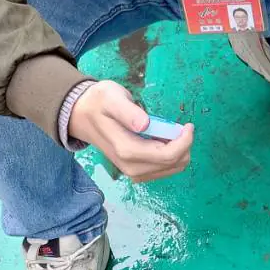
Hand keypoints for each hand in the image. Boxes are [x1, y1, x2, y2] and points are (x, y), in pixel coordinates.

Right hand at [69, 81, 193, 182]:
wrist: (82, 116)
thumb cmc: (99, 102)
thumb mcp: (111, 98)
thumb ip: (127, 111)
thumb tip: (145, 124)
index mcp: (126, 150)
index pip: (167, 155)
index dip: (184, 142)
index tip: (187, 125)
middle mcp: (131, 167)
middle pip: (172, 164)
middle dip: (184, 146)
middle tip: (181, 127)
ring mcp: (133, 172)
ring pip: (171, 170)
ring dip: (180, 152)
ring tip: (173, 132)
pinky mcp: (136, 171)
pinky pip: (163, 170)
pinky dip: (172, 157)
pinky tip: (165, 141)